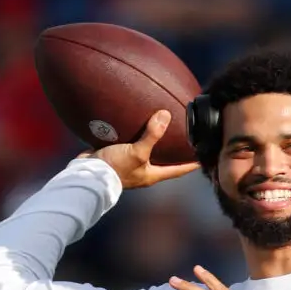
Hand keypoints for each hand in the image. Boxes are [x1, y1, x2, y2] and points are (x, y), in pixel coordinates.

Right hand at [80, 110, 197, 188]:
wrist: (86, 174)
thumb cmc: (115, 168)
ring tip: (161, 127)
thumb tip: (166, 115)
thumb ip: (152, 135)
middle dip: (174, 152)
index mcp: (152, 174)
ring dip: (153, 141)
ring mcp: (130, 164)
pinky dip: (134, 135)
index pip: (178, 170)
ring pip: (147, 152)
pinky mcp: (117, 157)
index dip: (191, 164)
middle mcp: (143, 171)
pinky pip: (129, 144)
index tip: (204, 157)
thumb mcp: (137, 152)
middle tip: (185, 138)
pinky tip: (134, 123)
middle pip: (164, 161)